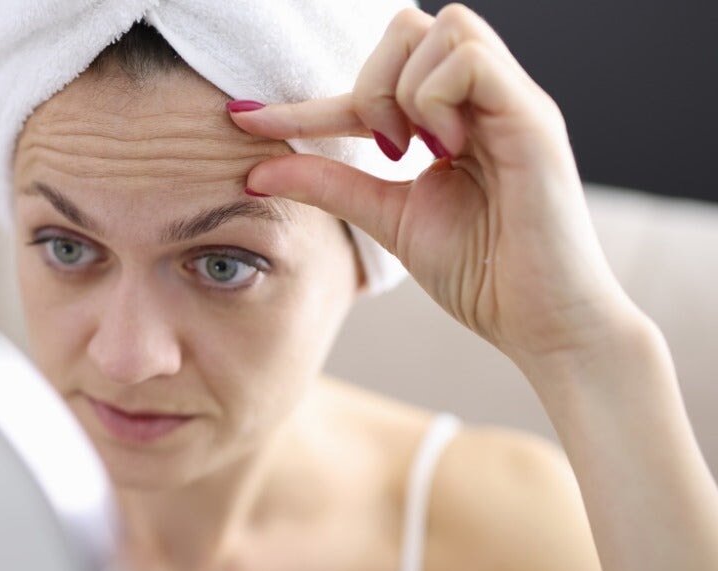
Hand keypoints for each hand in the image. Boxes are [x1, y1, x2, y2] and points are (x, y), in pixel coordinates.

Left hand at [230, 4, 636, 370]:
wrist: (539, 325)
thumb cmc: (481, 275)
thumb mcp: (387, 219)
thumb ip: (329, 186)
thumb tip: (255, 171)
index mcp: (454, 118)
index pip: (375, 80)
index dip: (307, 101)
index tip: (246, 120)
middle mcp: (485, 99)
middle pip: (409, 25)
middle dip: (371, 83)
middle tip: (381, 149)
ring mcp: (511, 103)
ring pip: (441, 27)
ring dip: (404, 89)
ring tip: (414, 152)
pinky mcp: (533, 119)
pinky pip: (469, 61)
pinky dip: (436, 99)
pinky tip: (444, 150)